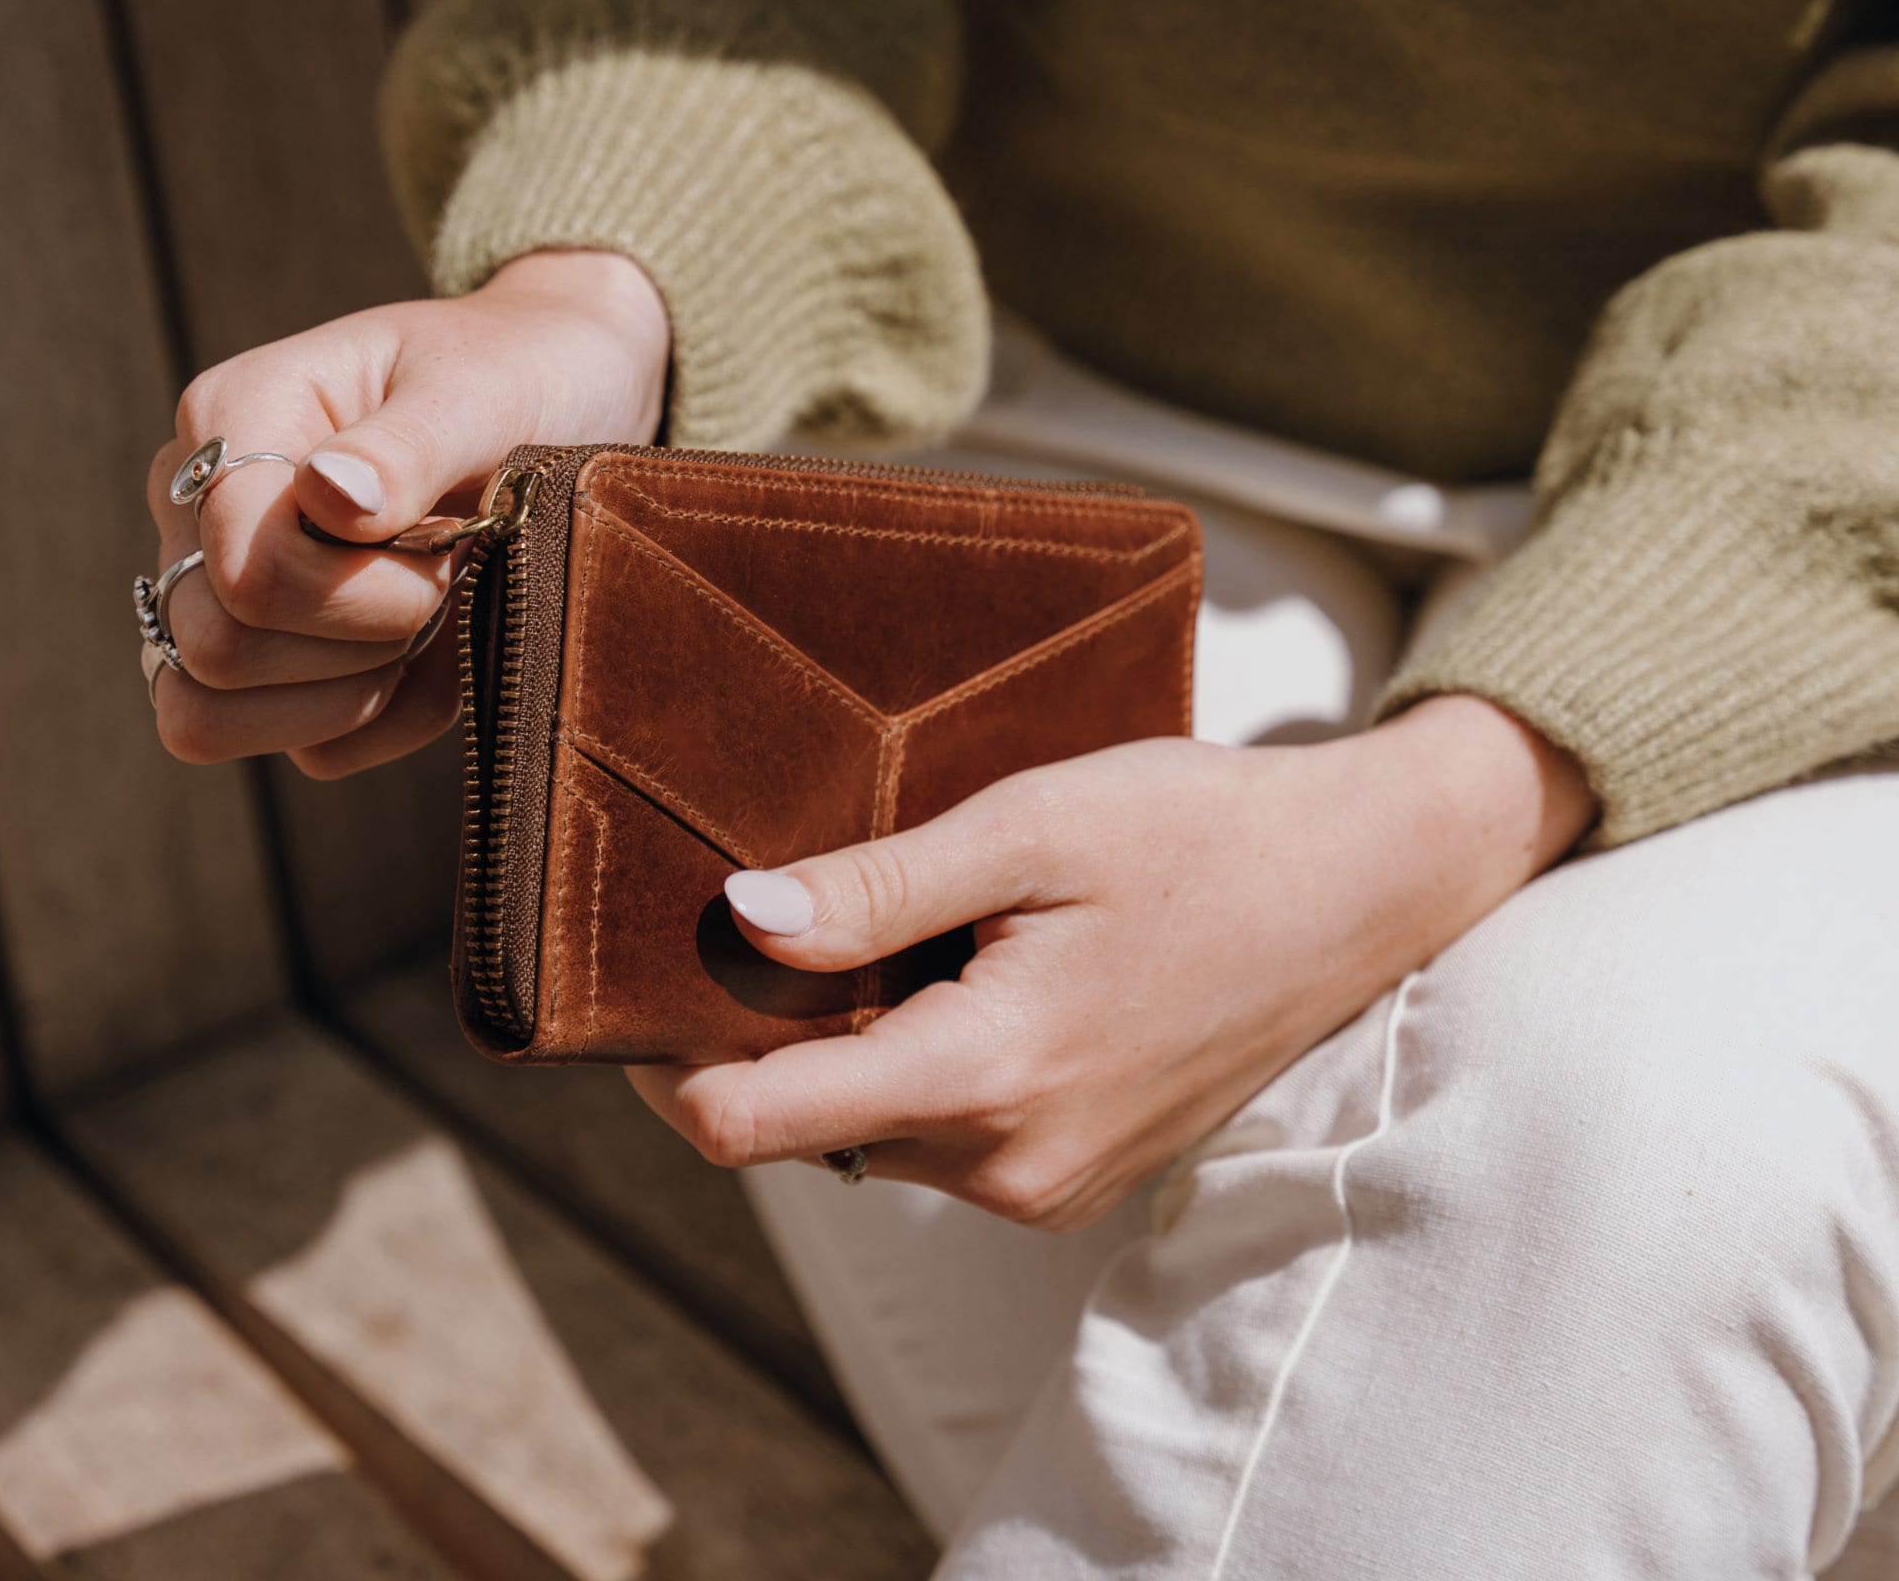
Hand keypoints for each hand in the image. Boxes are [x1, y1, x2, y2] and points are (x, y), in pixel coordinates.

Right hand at [144, 248, 668, 776]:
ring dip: (357, 690)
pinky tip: (442, 648)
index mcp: (232, 419)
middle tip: (446, 575)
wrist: (568, 393)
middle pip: (215, 649)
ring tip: (434, 611)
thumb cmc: (516, 374)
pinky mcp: (283, 670)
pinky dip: (392, 718)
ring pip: (210, 718)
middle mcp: (201, 512)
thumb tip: (327, 496)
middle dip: (360, 634)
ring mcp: (227, 596)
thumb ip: (407, 444)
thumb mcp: (481, 390)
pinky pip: (310, 751)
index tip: (448, 537)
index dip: (355, 586)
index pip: (243, 566)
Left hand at [631, 694, 1594, 1229]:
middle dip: (771, 1033)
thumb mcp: (1031, 827)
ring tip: (900, 921)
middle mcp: (1010, 1166)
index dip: (669, 1059)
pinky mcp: (1081, 1169)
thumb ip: (878, 888)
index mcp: (985, 1080)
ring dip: (854, 1042)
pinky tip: (968, 967)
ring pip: (875, 1127)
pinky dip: (923, 1058)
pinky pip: (949, 1132)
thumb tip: (738, 920)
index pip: (749, 1125)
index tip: (645, 978)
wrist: (1362, 884)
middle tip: (786, 906)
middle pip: (807, 1123)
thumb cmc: (1204, 834)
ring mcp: (1052, 1180)